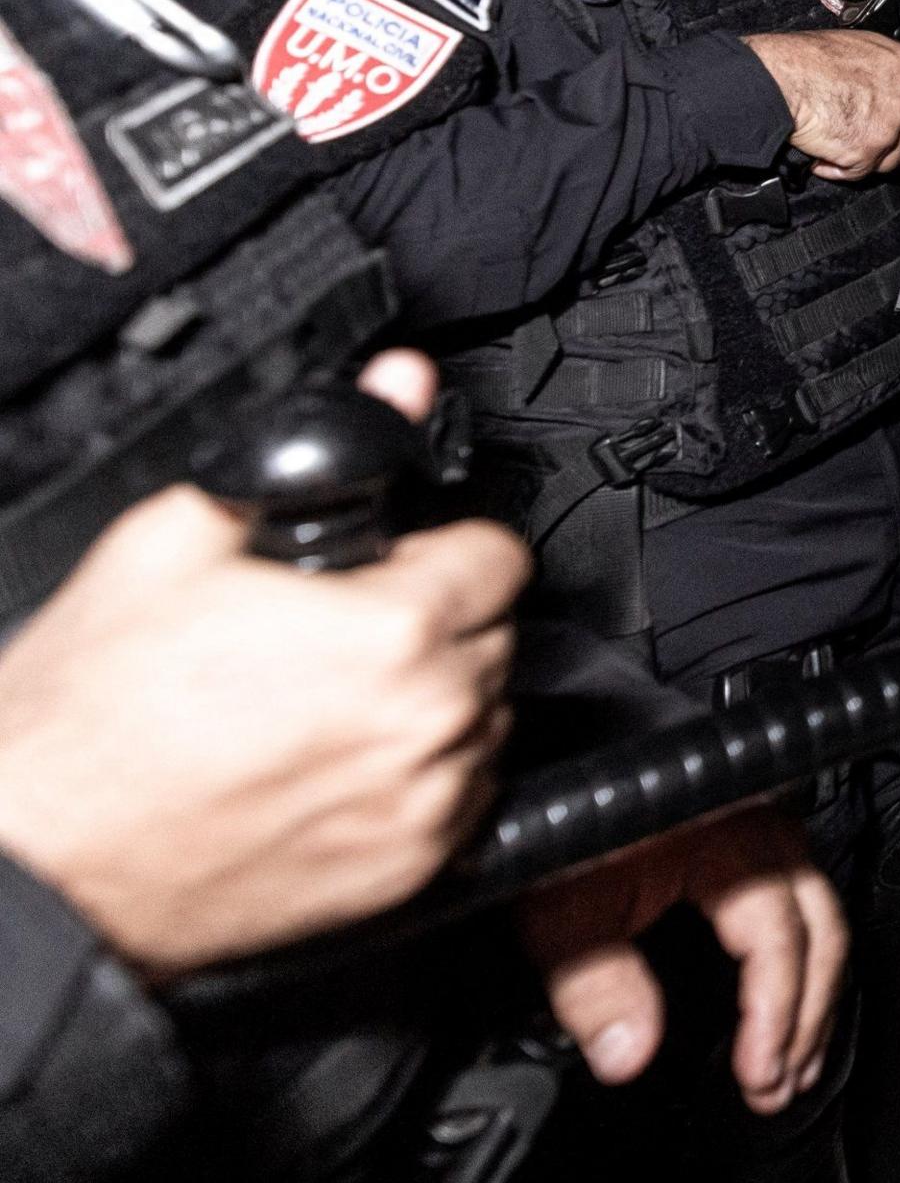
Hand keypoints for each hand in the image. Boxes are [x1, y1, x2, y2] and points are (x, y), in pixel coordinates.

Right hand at [0, 354, 523, 977]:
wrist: (37, 857)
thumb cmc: (85, 719)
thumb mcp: (174, 540)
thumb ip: (314, 455)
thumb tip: (397, 382)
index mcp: (393, 633)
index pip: (498, 555)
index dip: (438, 547)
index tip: (392, 564)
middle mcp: (429, 722)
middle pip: (494, 634)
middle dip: (431, 620)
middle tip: (336, 631)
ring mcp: (423, 807)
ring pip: (483, 718)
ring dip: (430, 699)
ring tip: (324, 700)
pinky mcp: (406, 874)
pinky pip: (460, 799)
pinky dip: (416, 776)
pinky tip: (328, 761)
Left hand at [517, 803, 845, 1112]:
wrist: (567, 760)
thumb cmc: (569, 816)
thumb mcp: (564, 907)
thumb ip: (596, 985)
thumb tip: (627, 1056)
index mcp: (736, 844)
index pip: (780, 941)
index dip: (776, 1013)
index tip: (758, 1071)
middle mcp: (769, 833)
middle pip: (822, 934)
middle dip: (808, 1018)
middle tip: (780, 1083)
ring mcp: (772, 831)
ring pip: (822, 922)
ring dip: (814, 998)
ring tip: (793, 1064)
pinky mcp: (760, 838)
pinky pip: (805, 906)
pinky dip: (803, 964)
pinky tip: (787, 1006)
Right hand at [745, 31, 899, 181]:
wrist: (778, 79)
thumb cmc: (806, 60)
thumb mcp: (861, 47)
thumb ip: (890, 71)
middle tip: (878, 138)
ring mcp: (891, 124)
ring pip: (897, 158)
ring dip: (870, 155)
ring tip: (841, 134)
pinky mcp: (870, 150)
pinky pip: (864, 171)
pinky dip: (844, 167)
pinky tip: (828, 149)